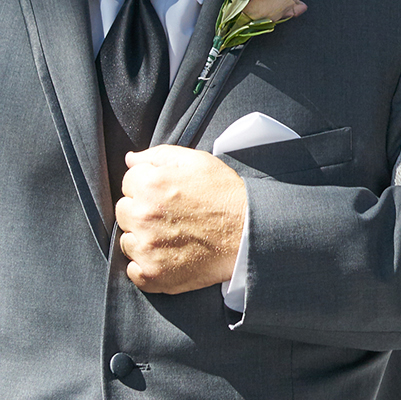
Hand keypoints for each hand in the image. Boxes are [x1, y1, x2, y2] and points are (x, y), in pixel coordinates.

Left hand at [116, 146, 246, 293]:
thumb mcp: (199, 161)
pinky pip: (133, 270)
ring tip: (172, 234)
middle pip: (123, 210)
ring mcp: (145, 247)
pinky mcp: (151, 273)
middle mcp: (143, 215)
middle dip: (141, 209)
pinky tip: (169, 254)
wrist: (248, 234)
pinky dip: (146, 264)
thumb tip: (131, 159)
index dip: (148, 184)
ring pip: (127, 240)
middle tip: (170, 213)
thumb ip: (160, 154)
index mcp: (151, 184)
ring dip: (142, 237)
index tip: (167, 192)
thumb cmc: (226, 196)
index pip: (129, 180)